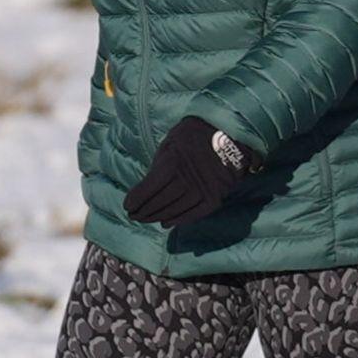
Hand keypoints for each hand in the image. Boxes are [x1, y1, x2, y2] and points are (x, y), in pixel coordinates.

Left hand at [123, 117, 255, 226]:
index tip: (127, 206)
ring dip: (157, 216)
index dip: (135, 200)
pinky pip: (193, 214)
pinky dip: (179, 220)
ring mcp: (201, 191)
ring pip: (174, 210)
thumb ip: (159, 163)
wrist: (230, 135)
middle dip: (143, 211)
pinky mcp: (214, 198)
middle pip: (159, 202)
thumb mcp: (171, 141)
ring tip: (147, 219)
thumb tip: (147, 183)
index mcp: (171, 164)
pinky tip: (167, 223)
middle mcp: (185, 181)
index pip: (147, 189)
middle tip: (134, 216)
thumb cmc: (195, 135)